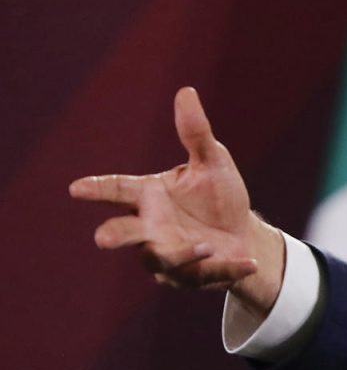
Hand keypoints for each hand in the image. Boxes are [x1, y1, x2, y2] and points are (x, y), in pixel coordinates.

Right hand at [69, 87, 285, 312]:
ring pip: (162, 259)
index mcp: (151, 196)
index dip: (97, 189)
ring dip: (181, 254)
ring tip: (204, 244)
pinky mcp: (191, 276)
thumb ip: (196, 134)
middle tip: (102, 238)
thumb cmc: (219, 196)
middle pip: (124, 233)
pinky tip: (248, 262)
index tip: (76, 189)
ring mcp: (168, 255)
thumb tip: (186, 92)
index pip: (118, 189)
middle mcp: (152, 227)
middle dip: (115, 235)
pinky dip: (226, 269)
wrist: (243, 234)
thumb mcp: (213, 163)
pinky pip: (204, 275)